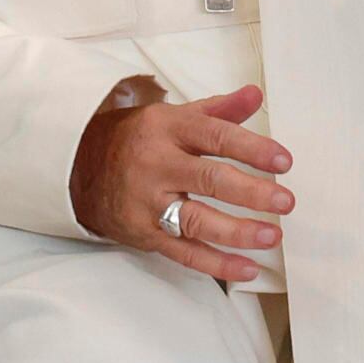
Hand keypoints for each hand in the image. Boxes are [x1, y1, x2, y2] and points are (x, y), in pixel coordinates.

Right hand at [69, 82, 292, 284]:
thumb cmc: (137, 140)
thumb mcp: (173, 116)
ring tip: (272, 236)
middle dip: (252, 193)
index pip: (216, 136)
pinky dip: (218, 264)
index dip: (253, 148)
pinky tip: (247, 267)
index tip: (284, 160)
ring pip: (198, 221)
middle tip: (285, 202)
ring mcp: (149, 202)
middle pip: (210, 180)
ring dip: (239, 232)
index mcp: (168, 128)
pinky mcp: (144, 234)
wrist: (78, 167)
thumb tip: (256, 94)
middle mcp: (157, 164)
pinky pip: (185, 254)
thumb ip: (218, 109)